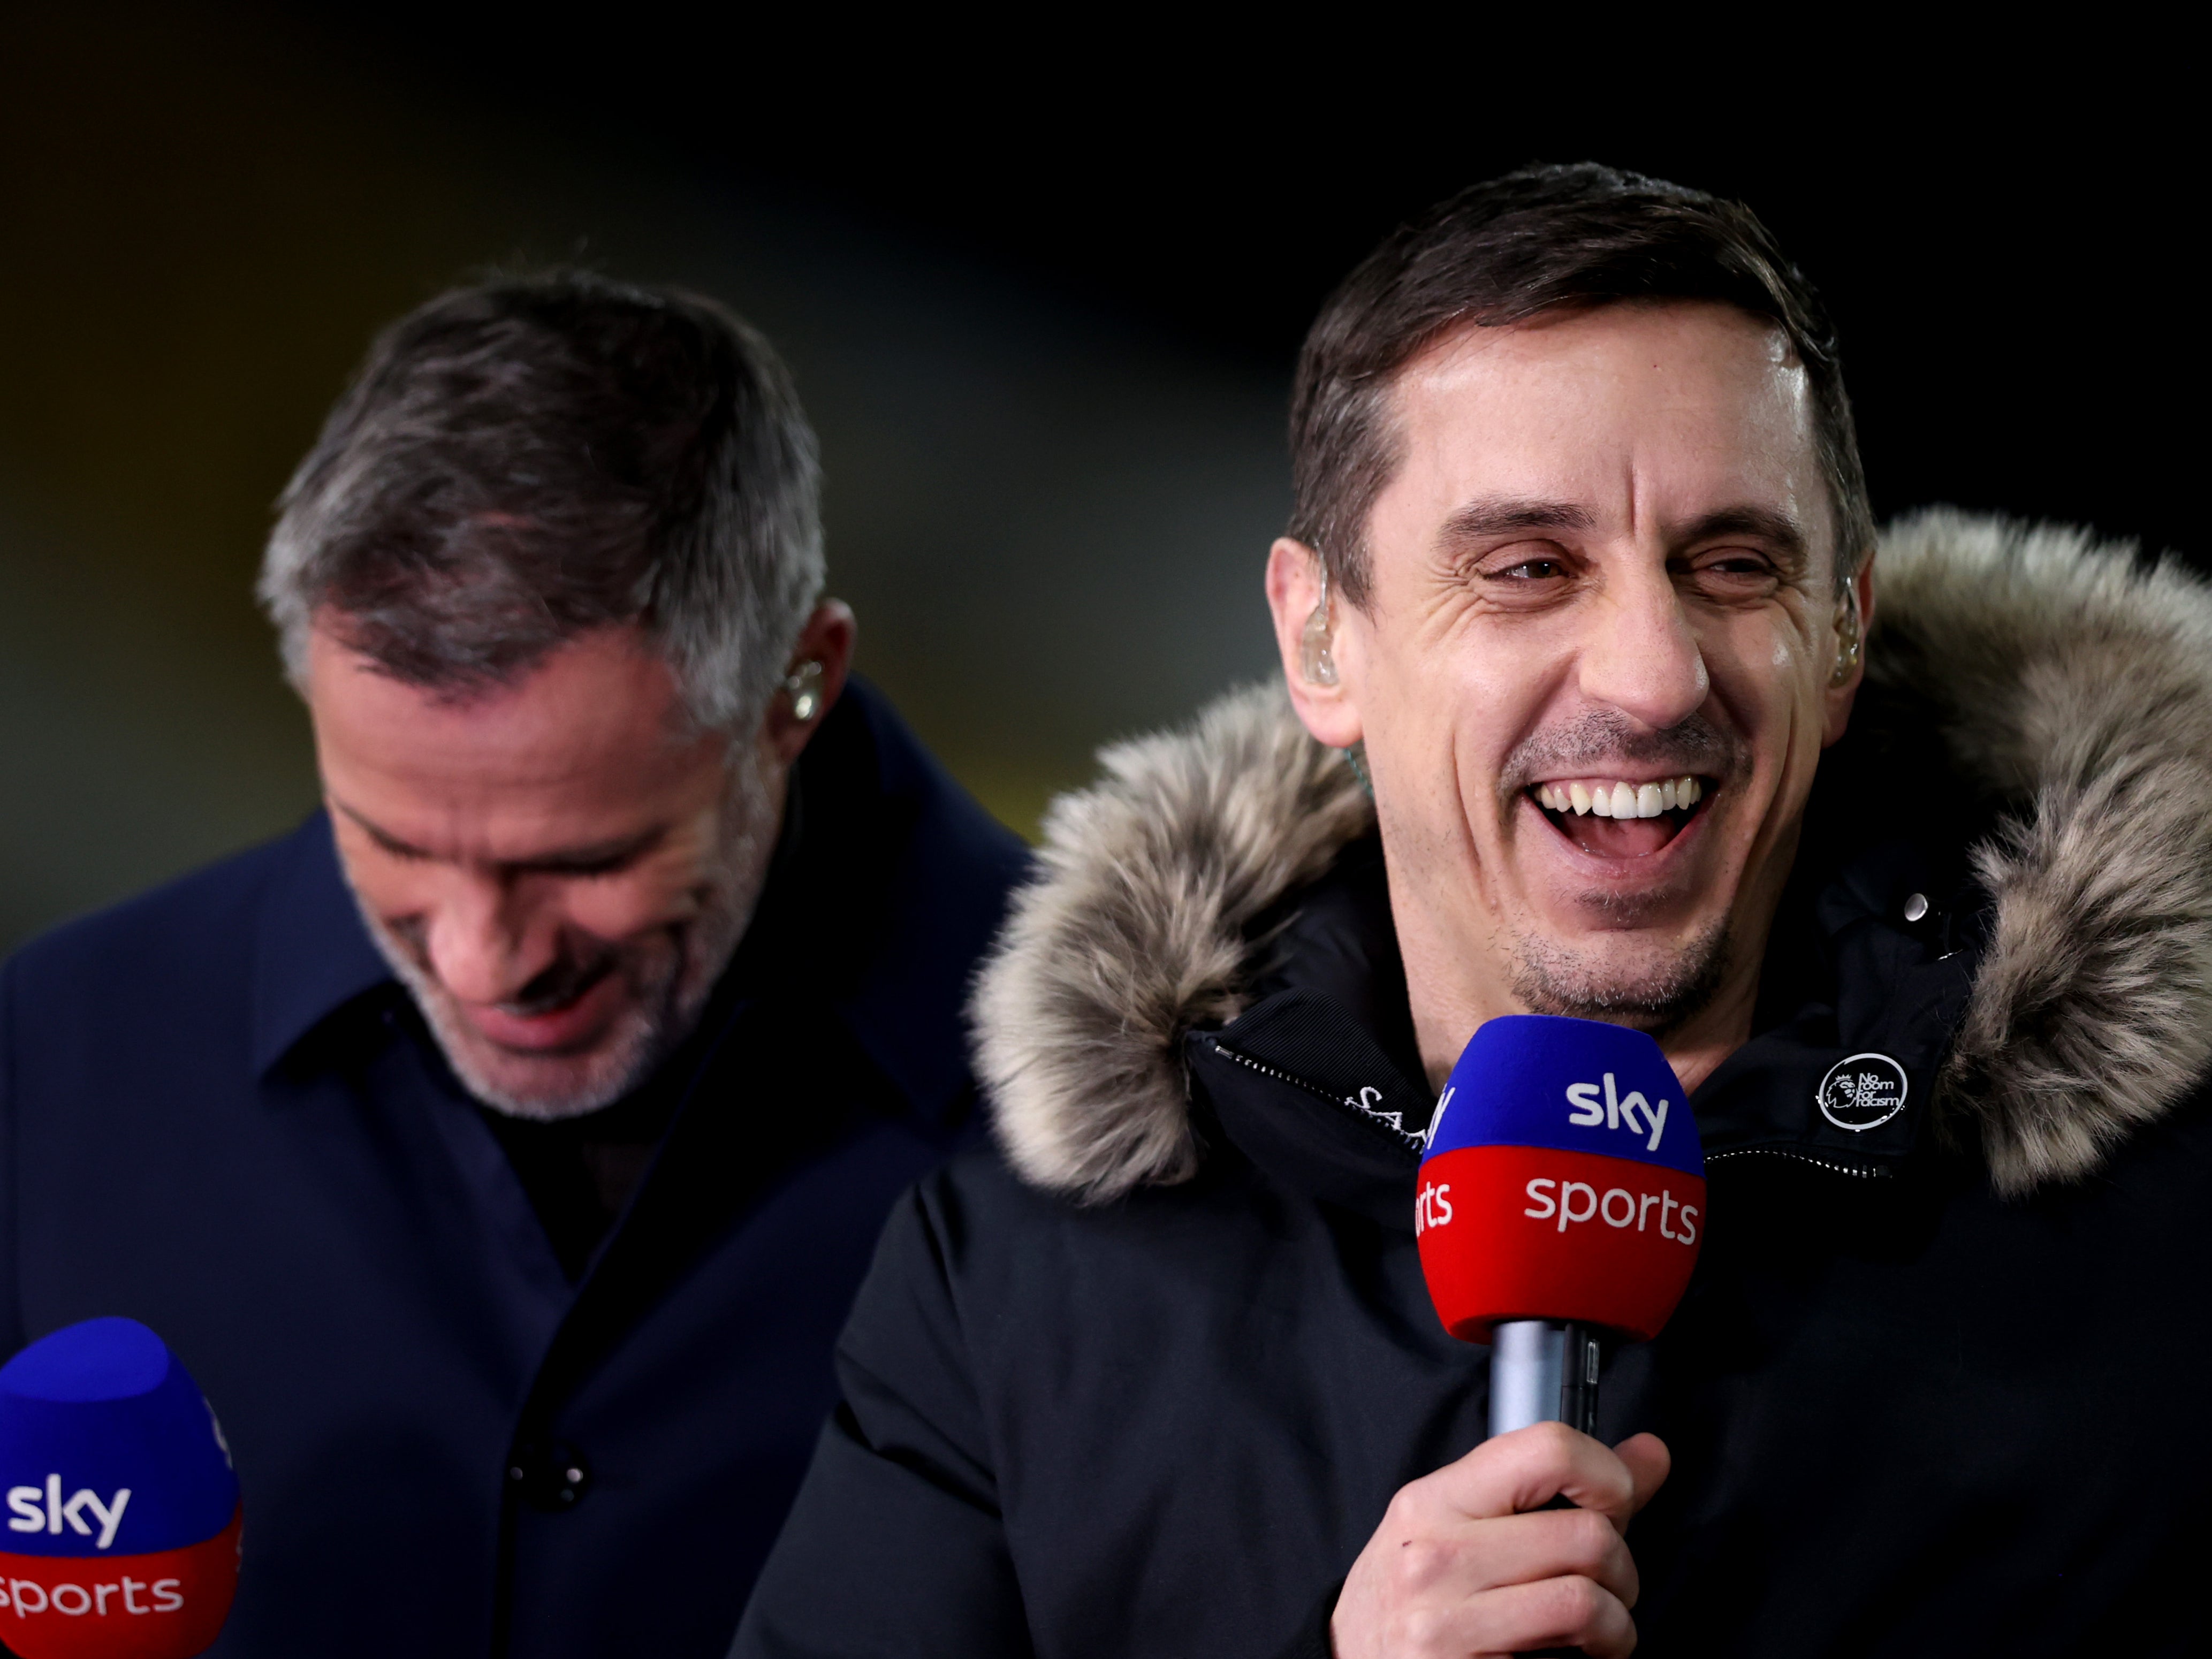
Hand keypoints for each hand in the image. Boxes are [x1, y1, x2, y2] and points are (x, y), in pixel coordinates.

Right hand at [1330, 1423, 1669, 1657]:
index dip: (1609, 1476)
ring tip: (1596, 1629)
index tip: (1615, 1504)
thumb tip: (1650, 1454)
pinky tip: (1571, 1655)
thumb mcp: (1465, 1527)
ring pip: (1586, 1601)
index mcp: (1436, 1500)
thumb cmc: (1417, 1595)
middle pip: (1587, 1535)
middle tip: (1607, 1585)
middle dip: (1621, 1567)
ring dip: (1615, 1624)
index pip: (1549, 1449)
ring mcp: (1445, 1621)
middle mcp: (1435, 1554)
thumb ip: (1559, 1489)